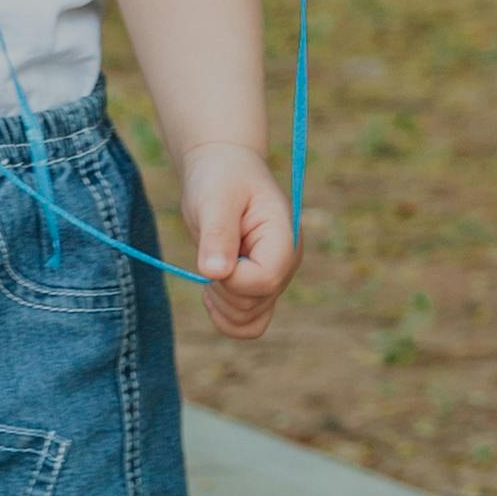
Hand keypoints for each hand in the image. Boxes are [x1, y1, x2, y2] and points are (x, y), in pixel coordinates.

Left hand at [181, 144, 296, 340]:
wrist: (223, 170)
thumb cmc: (220, 177)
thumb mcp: (215, 197)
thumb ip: (218, 233)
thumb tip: (214, 272)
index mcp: (284, 238)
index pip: (264, 280)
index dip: (231, 276)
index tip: (214, 253)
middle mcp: (286, 263)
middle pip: (253, 304)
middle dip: (221, 287)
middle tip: (210, 252)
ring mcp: (275, 279)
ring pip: (250, 320)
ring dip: (221, 303)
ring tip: (211, 266)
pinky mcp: (260, 289)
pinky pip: (249, 325)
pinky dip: (226, 317)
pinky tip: (211, 290)